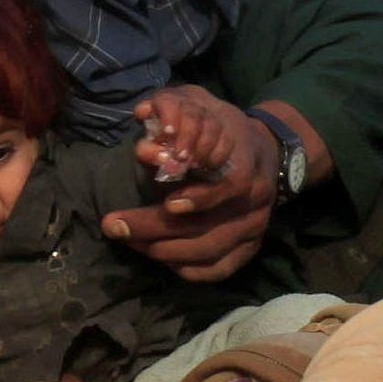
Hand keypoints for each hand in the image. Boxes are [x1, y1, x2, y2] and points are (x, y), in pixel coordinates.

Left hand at [105, 84, 277, 281]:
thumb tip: (141, 113)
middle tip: (115, 226)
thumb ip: (175, 112)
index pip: (226, 189)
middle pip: (205, 229)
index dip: (196, 199)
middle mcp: (254, 206)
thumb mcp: (205, 111)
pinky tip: (163, 260)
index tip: (163, 202)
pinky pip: (219, 269)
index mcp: (247, 170)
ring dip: (164, 252)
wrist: (268, 151)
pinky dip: (188, 270)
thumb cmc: (226, 130)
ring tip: (131, 241)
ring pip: (208, 252)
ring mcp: (254, 230)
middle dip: (154, 229)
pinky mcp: (250, 249)